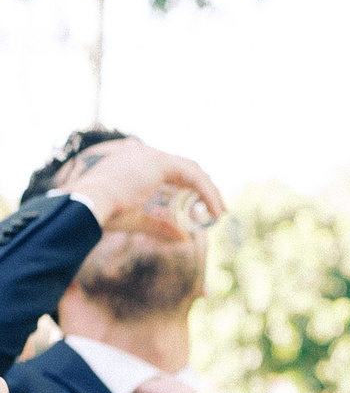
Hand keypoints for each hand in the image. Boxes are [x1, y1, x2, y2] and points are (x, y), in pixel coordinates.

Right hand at [57, 136, 224, 241]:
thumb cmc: (104, 213)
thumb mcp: (137, 220)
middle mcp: (141, 153)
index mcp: (131, 162)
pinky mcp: (158, 162)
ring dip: (209, 191)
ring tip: (219, 211)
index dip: (188, 185)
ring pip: (192, 170)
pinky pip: (194, 178)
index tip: (201, 204)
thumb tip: (183, 238)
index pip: (169, 168)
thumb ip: (160, 225)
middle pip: (185, 166)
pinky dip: (207, 193)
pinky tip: (215, 211)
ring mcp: (149, 155)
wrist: (87, 205)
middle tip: (215, 207)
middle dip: (204, 186)